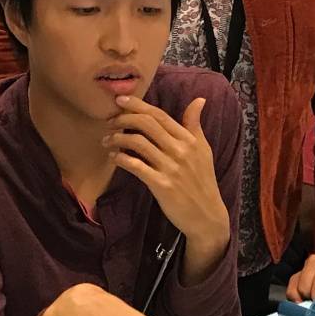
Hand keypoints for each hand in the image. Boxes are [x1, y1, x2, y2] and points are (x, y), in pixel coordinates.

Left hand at [107, 95, 231, 269]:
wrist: (206, 215)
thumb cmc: (202, 181)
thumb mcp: (203, 150)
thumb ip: (195, 124)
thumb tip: (199, 99)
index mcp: (189, 139)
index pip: (160, 115)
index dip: (137, 105)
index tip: (120, 99)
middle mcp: (180, 150)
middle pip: (146, 124)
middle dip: (123, 118)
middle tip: (109, 121)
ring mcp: (170, 168)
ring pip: (138, 143)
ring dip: (118, 138)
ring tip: (107, 140)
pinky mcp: (161, 185)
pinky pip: (136, 166)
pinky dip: (121, 159)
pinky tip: (114, 158)